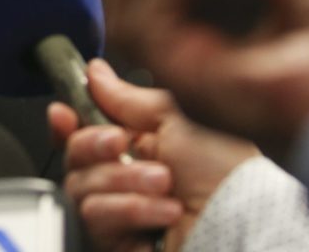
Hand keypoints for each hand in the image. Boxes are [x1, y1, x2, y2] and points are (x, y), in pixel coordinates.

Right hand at [49, 59, 257, 251]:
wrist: (245, 228)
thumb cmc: (227, 177)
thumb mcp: (178, 119)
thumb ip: (128, 98)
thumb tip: (95, 73)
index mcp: (141, 145)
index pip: (84, 130)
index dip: (67, 121)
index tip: (64, 113)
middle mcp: (126, 178)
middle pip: (74, 154)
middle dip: (94, 143)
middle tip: (121, 143)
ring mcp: (120, 212)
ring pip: (80, 184)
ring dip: (122, 179)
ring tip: (163, 184)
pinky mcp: (116, 242)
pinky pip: (94, 215)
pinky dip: (128, 208)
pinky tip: (162, 210)